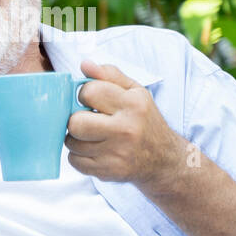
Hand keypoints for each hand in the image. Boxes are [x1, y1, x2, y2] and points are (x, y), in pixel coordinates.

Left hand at [66, 61, 185, 190]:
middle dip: (77, 119)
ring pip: (71, 142)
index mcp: (134, 104)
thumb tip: (84, 64)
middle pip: (75, 122)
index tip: (93, 101)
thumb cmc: (143, 120)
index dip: (85, 95)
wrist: (163, 159)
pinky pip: (74, 161)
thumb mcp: (135, 92)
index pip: (89, 92)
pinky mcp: (108, 172)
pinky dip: (79, 156)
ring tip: (94, 136)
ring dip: (77, 138)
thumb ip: (109, 75)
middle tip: (89, 120)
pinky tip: (96, 150)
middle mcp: (126, 129)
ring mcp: (117, 153)